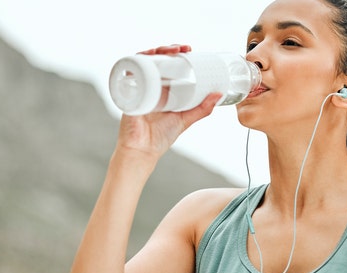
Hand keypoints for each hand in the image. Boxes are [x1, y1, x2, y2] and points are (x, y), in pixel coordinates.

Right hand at [115, 44, 220, 159]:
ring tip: (167, 51)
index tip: (189, 49)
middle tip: (181, 48)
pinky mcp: (128, 93)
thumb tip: (218, 94)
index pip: (167, 65)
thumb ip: (202, 109)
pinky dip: (134, 63)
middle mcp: (150, 86)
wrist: (143, 150)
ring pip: (142, 62)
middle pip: (155, 60)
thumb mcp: (185, 119)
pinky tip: (144, 58)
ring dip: (153, 52)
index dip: (176, 54)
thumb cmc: (160, 137)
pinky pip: (128, 73)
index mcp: (162, 90)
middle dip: (167, 49)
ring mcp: (138, 88)